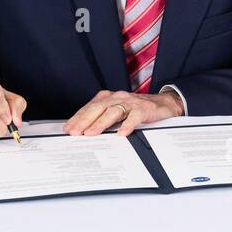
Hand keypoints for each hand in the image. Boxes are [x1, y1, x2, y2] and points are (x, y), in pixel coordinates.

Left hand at [63, 88, 184, 136]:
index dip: (78, 118)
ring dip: (100, 123)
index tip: (68, 128)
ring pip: (112, 112)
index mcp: (108, 97)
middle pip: (97, 108)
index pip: (89, 108)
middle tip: (75, 132)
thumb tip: (84, 131)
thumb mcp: (117, 110)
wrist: (163, 104)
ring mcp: (130, 102)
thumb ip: (102, 117)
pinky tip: (121, 134)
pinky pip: (134, 117)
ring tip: (90, 133)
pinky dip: (127, 125)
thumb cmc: (137, 109)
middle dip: (84, 121)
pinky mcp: (143, 109)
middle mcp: (117, 97)